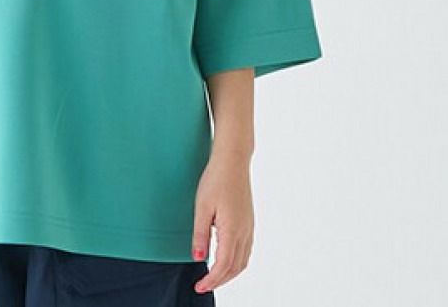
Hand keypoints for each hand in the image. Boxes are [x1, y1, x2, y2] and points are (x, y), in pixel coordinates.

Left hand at [191, 149, 254, 293]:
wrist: (233, 161)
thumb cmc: (215, 180)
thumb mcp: (201, 207)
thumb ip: (200, 234)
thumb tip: (198, 258)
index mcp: (232, 230)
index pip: (223, 265)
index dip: (211, 280)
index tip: (199, 286)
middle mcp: (244, 232)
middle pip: (235, 267)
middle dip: (220, 280)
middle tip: (203, 285)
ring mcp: (249, 227)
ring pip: (243, 260)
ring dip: (229, 273)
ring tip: (213, 276)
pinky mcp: (249, 221)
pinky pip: (246, 250)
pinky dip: (236, 262)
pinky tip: (225, 259)